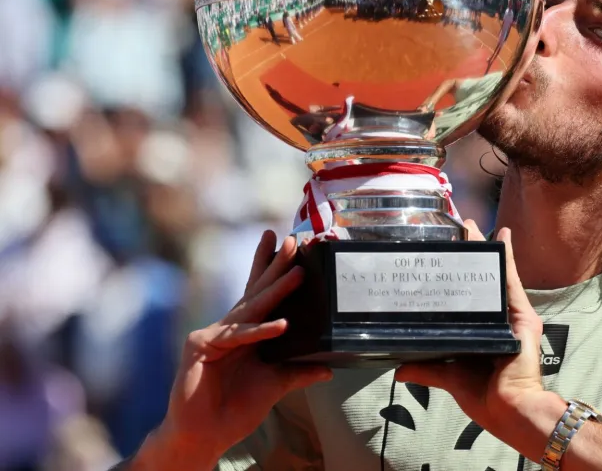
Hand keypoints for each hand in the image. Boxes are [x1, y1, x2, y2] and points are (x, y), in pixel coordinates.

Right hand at [152, 231, 332, 465]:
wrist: (206, 434)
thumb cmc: (235, 409)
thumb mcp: (276, 385)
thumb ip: (299, 373)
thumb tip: (329, 369)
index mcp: (246, 333)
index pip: (262, 295)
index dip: (273, 270)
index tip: (287, 245)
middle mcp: (230, 328)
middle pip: (257, 292)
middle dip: (274, 265)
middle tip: (290, 239)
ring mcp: (213, 334)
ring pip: (251, 309)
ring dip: (275, 290)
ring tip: (298, 273)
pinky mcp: (200, 345)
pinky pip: (237, 335)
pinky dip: (260, 331)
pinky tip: (281, 325)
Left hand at [394, 222, 552, 444]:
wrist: (510, 410)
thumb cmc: (486, 398)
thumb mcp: (449, 377)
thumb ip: (426, 369)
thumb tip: (399, 369)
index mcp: (483, 332)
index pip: (466, 298)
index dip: (456, 275)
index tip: (445, 254)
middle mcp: (498, 320)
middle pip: (479, 279)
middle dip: (470, 253)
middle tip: (458, 227)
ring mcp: (512, 316)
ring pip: (494, 274)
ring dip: (484, 248)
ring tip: (472, 226)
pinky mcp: (523, 316)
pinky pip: (511, 281)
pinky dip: (507, 258)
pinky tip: (503, 238)